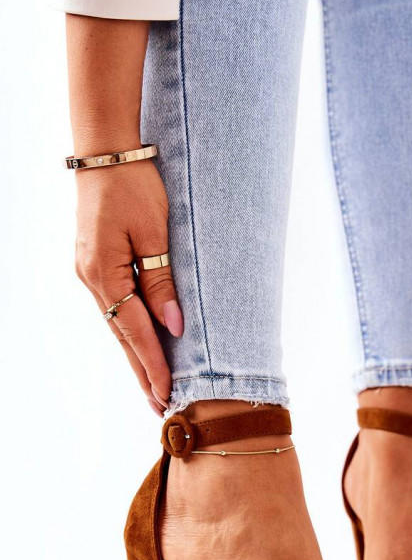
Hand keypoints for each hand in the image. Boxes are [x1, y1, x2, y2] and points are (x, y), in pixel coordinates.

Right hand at [74, 157, 183, 415]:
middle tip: (159, 407)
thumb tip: (174, 327)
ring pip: (117, 326)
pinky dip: (129, 333)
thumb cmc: (135, 186)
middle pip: (122, 336)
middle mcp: (92, 279)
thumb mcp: (155, 232)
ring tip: (153, 388)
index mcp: (104, 273)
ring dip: (135, 357)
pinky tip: (139, 348)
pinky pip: (115, 309)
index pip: (134, 330)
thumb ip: (162, 282)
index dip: (154, 363)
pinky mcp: (95, 266)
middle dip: (142, 373)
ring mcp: (90, 273)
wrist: (107, 152)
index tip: (168, 393)